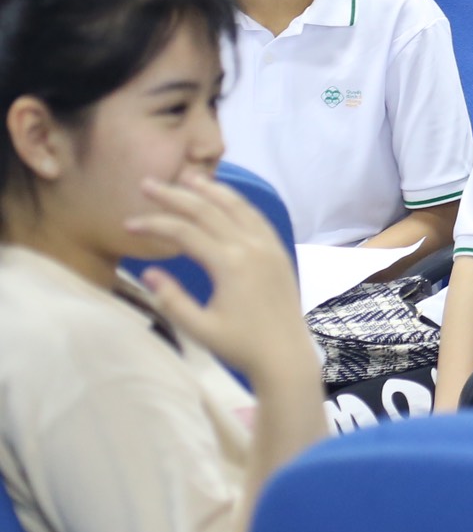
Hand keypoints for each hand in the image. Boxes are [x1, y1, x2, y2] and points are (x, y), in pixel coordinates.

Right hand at [129, 173, 312, 384]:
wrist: (285, 354)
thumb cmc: (240, 345)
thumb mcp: (199, 329)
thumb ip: (172, 300)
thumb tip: (148, 273)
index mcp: (230, 264)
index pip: (185, 232)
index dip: (154, 224)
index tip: (127, 223)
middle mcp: (251, 246)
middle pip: (208, 210)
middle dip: (175, 196)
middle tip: (147, 183)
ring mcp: (268, 246)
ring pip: (236, 207)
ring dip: (210, 190)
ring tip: (187, 177)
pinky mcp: (278, 251)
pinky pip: (256, 217)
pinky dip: (237, 202)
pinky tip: (224, 199)